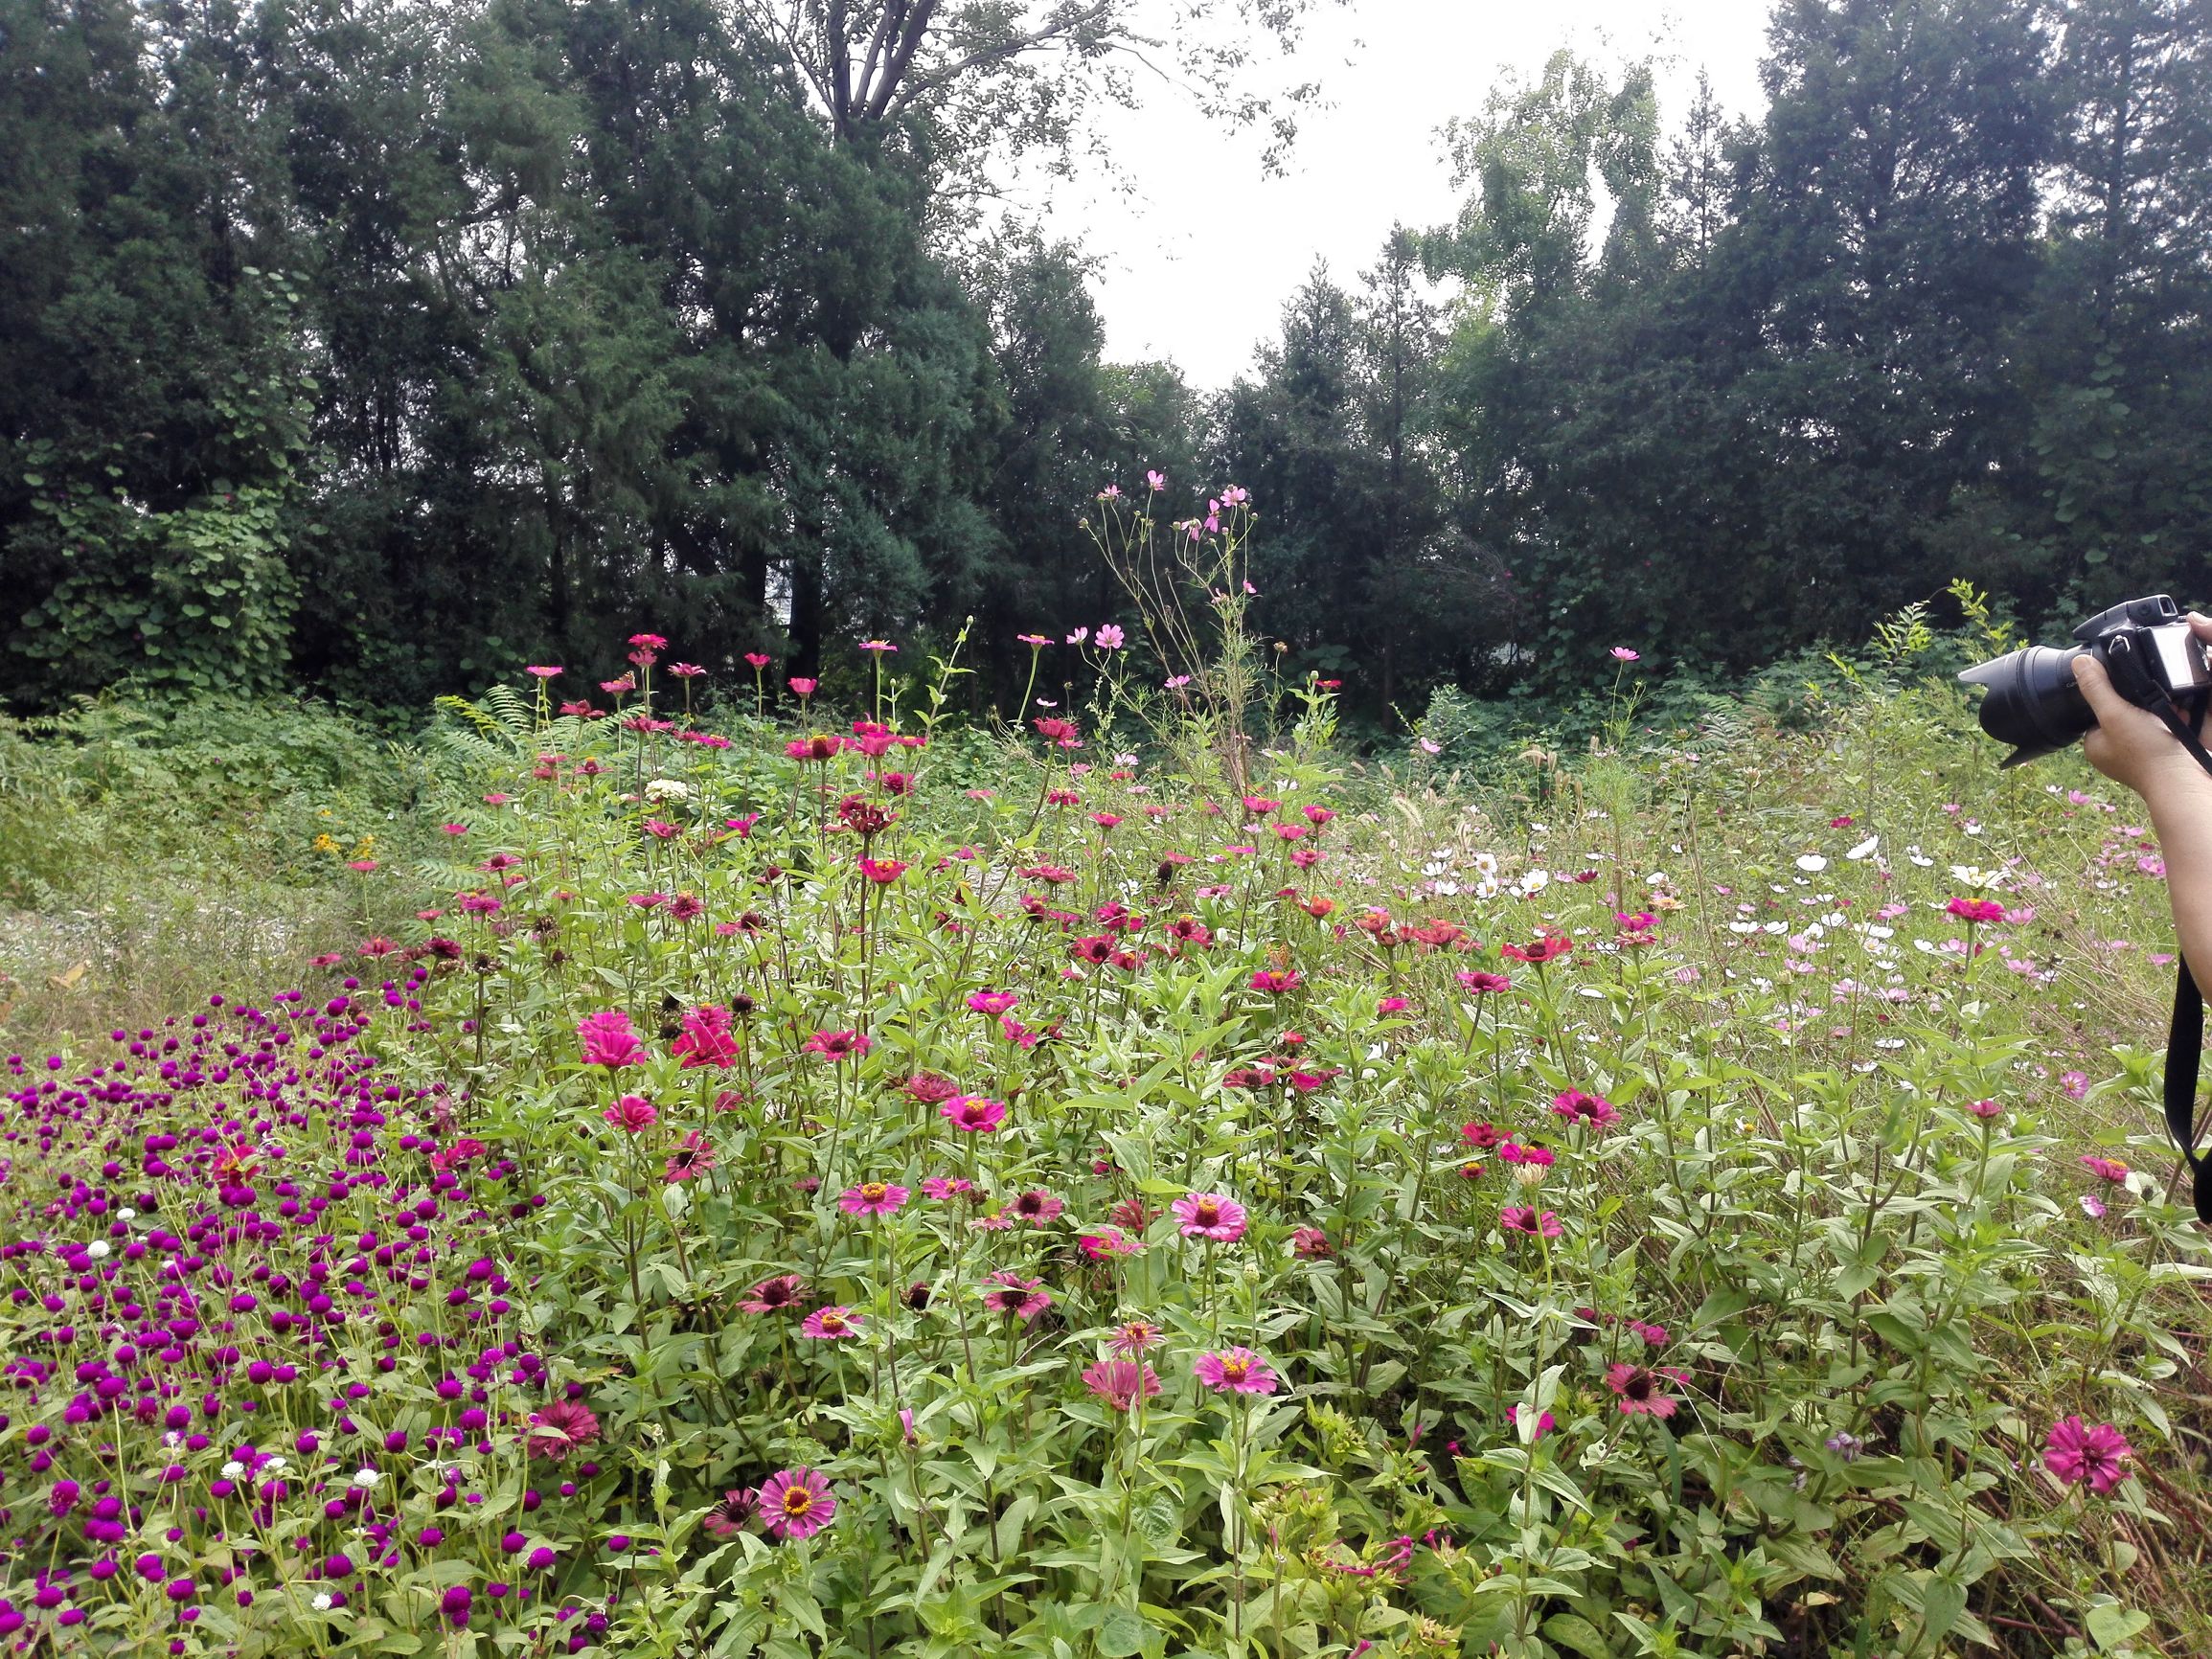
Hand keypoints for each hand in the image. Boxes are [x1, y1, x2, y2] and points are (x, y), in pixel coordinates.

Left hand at [2078, 612, 2211, 797]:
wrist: (2184, 781)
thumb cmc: (2146, 752)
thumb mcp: (2115, 714)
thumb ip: (2097, 689)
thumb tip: (2079, 663)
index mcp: (2095, 746)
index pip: (2095, 711)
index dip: (2110, 695)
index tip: (2126, 685)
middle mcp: (2114, 754)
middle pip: (2124, 714)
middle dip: (2141, 702)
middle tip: (2154, 696)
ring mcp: (2140, 757)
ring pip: (2148, 721)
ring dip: (2160, 709)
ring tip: (2169, 706)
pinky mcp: (2163, 756)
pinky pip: (2166, 731)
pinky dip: (2174, 721)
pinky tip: (2181, 716)